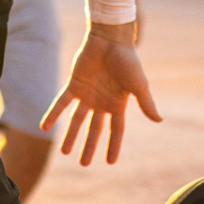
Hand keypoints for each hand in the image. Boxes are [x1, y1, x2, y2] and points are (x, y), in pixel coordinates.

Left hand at [39, 21, 161, 164]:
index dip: (113, 146)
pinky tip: (44, 126)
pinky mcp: (74, 85)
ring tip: (64, 152)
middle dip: (89, 146)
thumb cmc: (128, 61)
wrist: (110, 40)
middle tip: (84, 164)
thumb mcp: (139, 85)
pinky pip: (61, 103)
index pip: (115, 130)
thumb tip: (159, 120)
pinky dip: (53, 114)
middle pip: (94, 129)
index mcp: (118, 104)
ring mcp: (87, 95)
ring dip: (70, 135)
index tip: (110, 162)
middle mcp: (101, 102)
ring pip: (76, 120)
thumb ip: (146, 103)